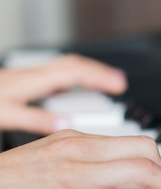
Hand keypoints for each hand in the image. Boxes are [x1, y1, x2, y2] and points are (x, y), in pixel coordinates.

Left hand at [0, 54, 126, 133]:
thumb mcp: (6, 114)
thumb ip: (36, 119)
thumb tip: (66, 123)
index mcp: (31, 81)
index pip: (74, 71)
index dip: (100, 76)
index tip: (120, 85)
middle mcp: (31, 76)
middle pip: (73, 66)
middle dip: (99, 72)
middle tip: (120, 83)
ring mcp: (26, 79)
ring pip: (63, 70)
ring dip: (86, 76)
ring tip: (103, 86)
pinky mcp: (20, 85)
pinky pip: (53, 79)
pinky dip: (68, 85)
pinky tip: (70, 96)